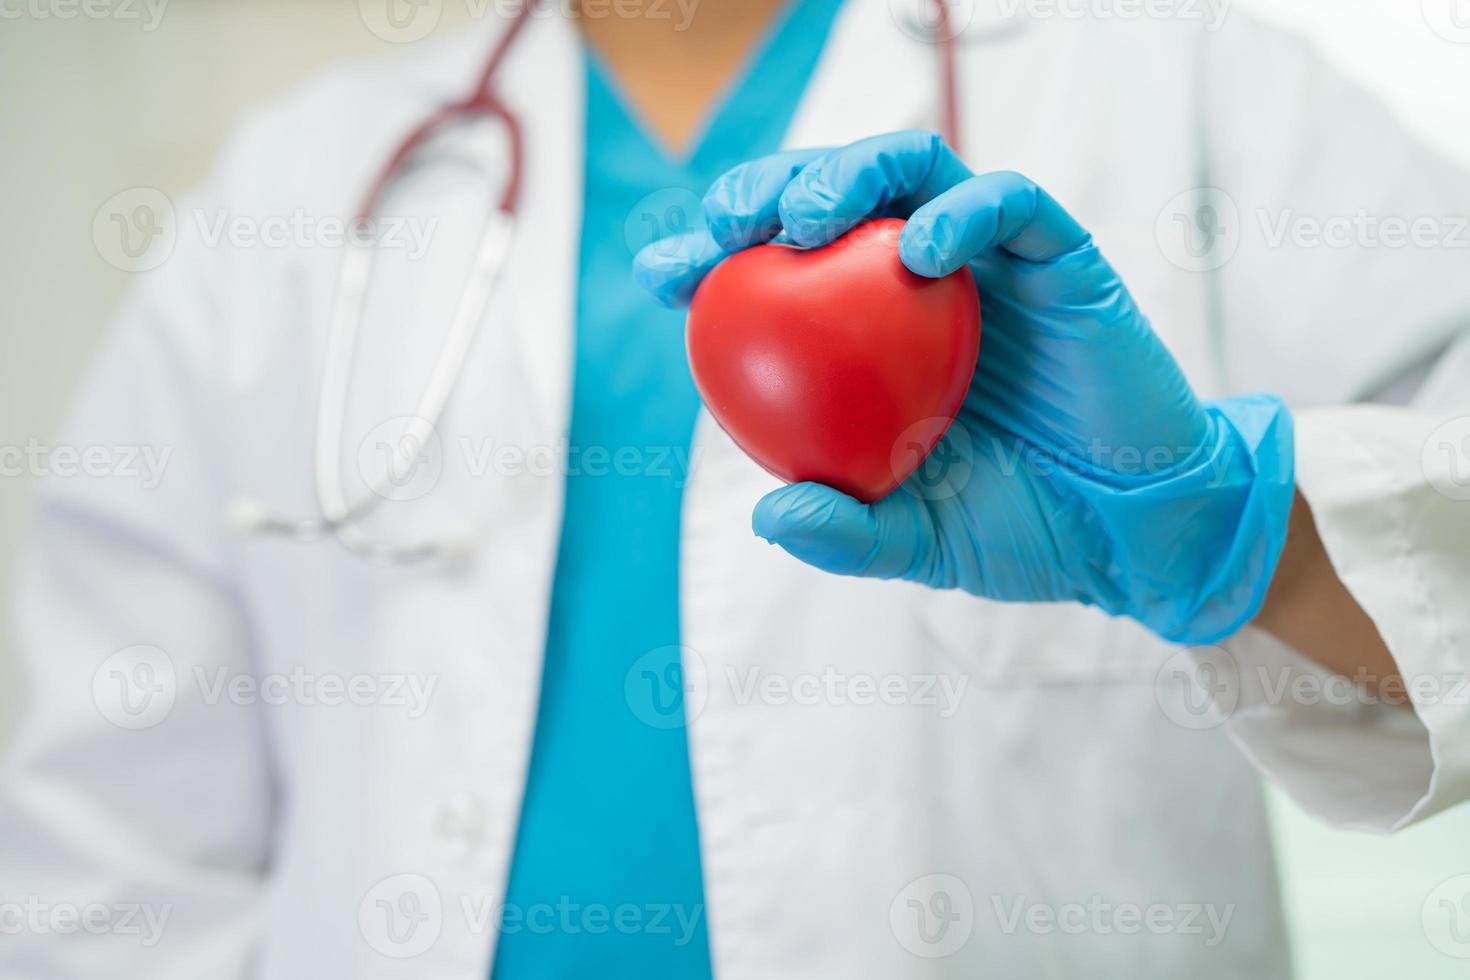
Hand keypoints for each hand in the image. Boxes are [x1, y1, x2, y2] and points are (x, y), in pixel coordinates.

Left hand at [634, 130, 1294, 644]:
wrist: (1135, 531)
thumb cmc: (1024, 529)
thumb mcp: (918, 542)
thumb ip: (849, 532)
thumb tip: (769, 513)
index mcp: (871, 340)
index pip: (781, 277)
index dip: (714, 262)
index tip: (663, 275)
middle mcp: (920, 286)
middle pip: (835, 196)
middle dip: (770, 189)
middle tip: (728, 225)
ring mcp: (987, 264)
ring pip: (910, 171)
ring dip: (850, 175)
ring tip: (809, 217)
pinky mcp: (1058, 255)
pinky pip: (1008, 204)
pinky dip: (961, 214)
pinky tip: (921, 255)